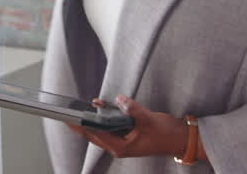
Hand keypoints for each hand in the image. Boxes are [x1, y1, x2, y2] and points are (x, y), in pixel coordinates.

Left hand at [66, 96, 185, 159]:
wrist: (181, 139)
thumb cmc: (166, 134)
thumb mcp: (149, 120)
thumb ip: (133, 110)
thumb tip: (119, 100)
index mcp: (121, 147)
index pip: (94, 134)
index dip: (80, 125)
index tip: (67, 118)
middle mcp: (119, 146)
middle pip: (93, 134)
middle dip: (80, 124)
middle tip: (65, 112)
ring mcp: (122, 141)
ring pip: (100, 130)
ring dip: (91, 120)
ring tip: (76, 109)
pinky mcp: (127, 135)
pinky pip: (110, 126)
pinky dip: (103, 116)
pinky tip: (98, 105)